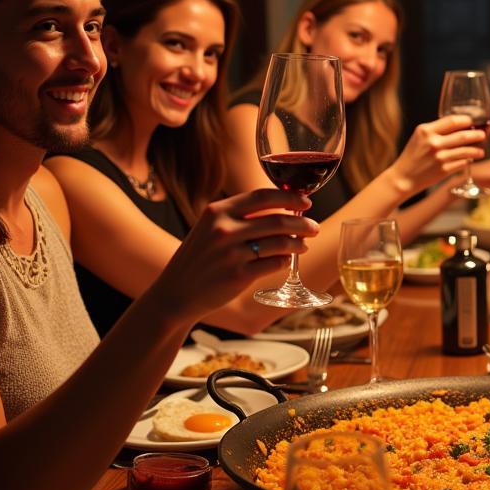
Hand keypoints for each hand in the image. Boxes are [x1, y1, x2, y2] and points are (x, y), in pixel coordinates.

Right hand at [152, 189, 316, 320]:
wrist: (176, 292)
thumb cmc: (200, 258)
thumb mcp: (211, 228)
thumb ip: (239, 216)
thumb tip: (282, 208)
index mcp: (218, 211)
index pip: (262, 196)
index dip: (289, 197)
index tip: (306, 201)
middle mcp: (224, 229)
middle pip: (277, 220)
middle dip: (302, 223)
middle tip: (313, 227)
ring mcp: (231, 253)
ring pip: (279, 243)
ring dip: (297, 243)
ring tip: (303, 245)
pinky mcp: (238, 275)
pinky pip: (274, 264)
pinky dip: (286, 261)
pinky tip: (287, 260)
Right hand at [390, 114, 486, 195]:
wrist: (404, 178)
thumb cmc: (412, 155)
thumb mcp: (419, 137)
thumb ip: (436, 130)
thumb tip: (459, 126)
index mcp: (426, 131)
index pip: (452, 121)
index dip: (465, 120)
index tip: (471, 122)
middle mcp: (433, 143)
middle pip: (463, 135)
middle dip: (477, 135)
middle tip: (483, 135)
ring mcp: (439, 157)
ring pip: (466, 151)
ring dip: (476, 150)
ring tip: (480, 151)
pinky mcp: (444, 170)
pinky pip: (462, 163)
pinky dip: (468, 161)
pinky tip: (469, 160)